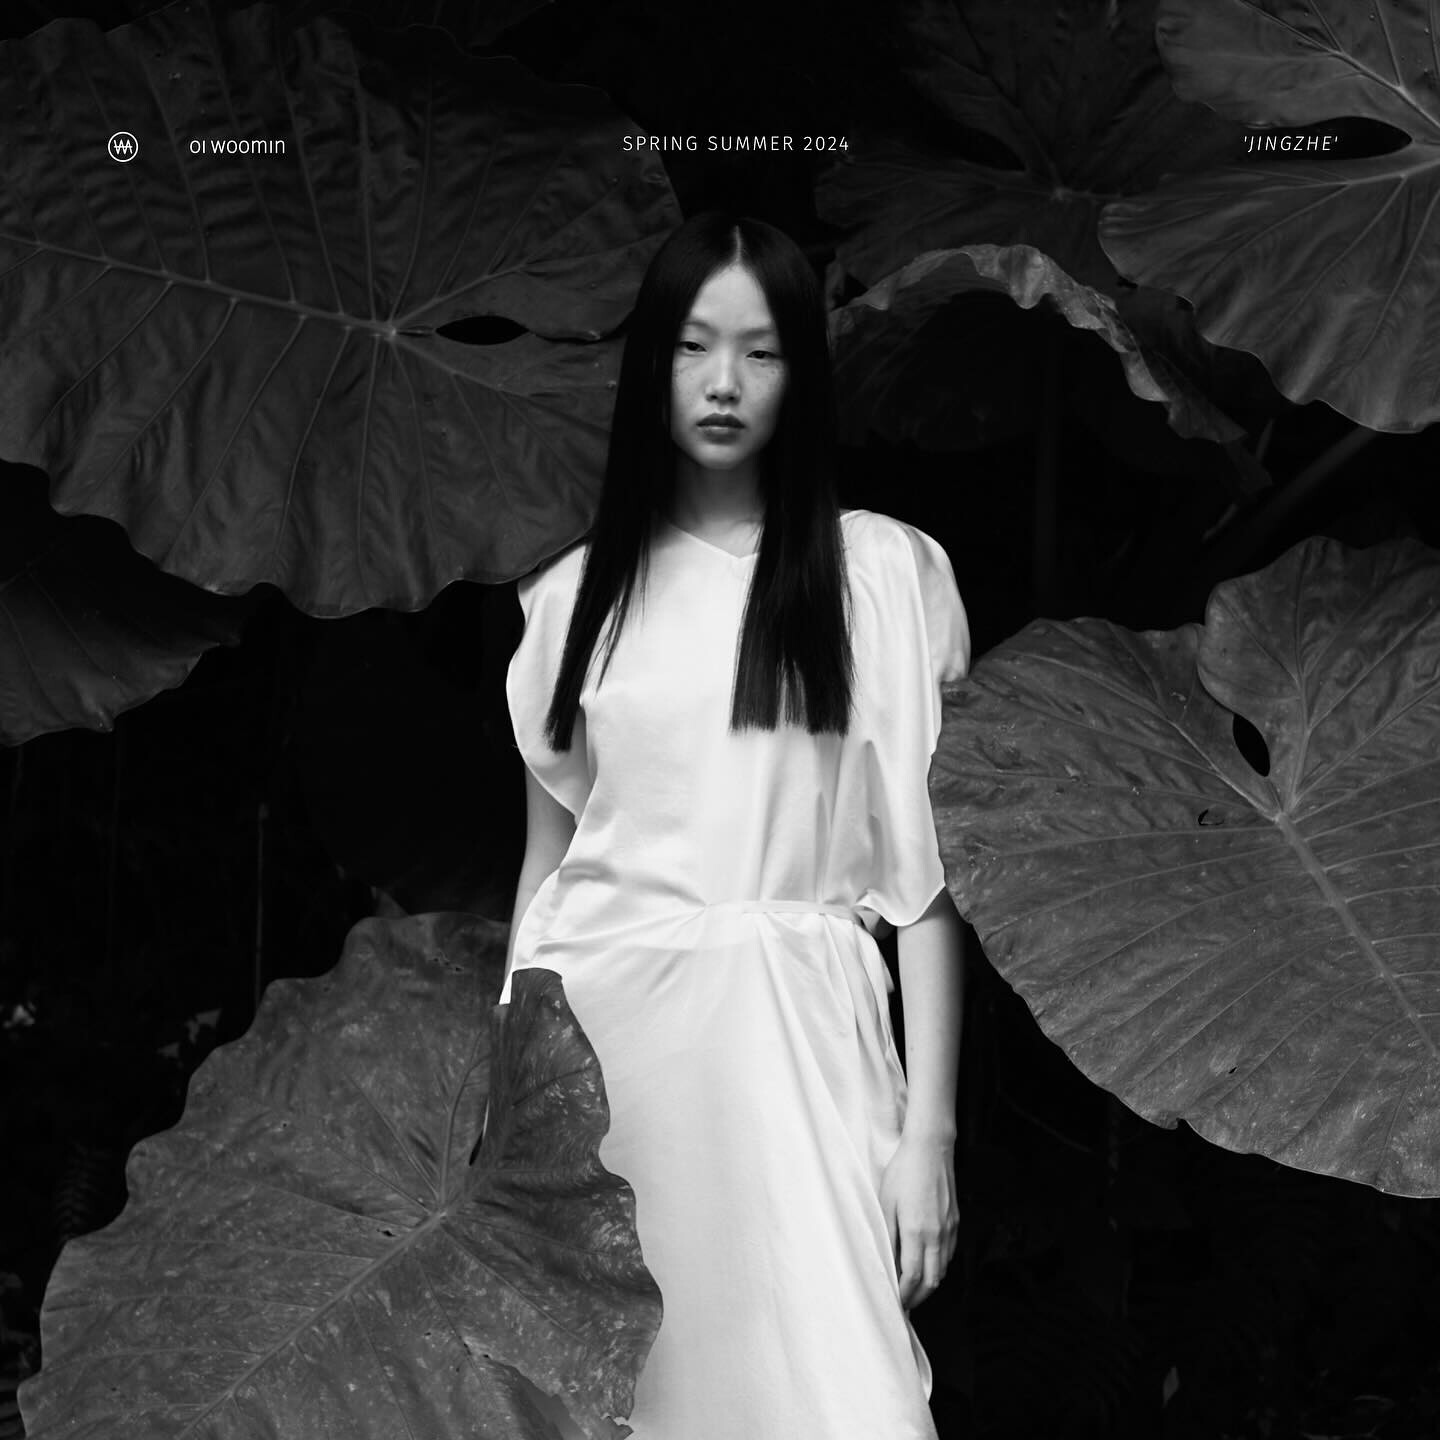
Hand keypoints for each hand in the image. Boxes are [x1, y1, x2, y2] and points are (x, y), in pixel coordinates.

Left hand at [878, 1131, 958, 1309]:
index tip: (896, 1302)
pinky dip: (939, 1267)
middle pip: (931, 1280)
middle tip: (905, 1303)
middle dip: (918, 1297)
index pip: (912, 1276)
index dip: (904, 1294)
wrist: (930, 1149)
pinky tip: (928, 1265)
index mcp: (917, 1231)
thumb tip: (888, 1261)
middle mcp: (937, 1235)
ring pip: (943, 1269)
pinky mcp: (955, 1221)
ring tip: (914, 1289)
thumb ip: (888, 1235)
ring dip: (929, 1284)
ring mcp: (949, 1229)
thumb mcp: (886, 1202)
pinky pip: (949, 1254)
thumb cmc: (903, 1171)